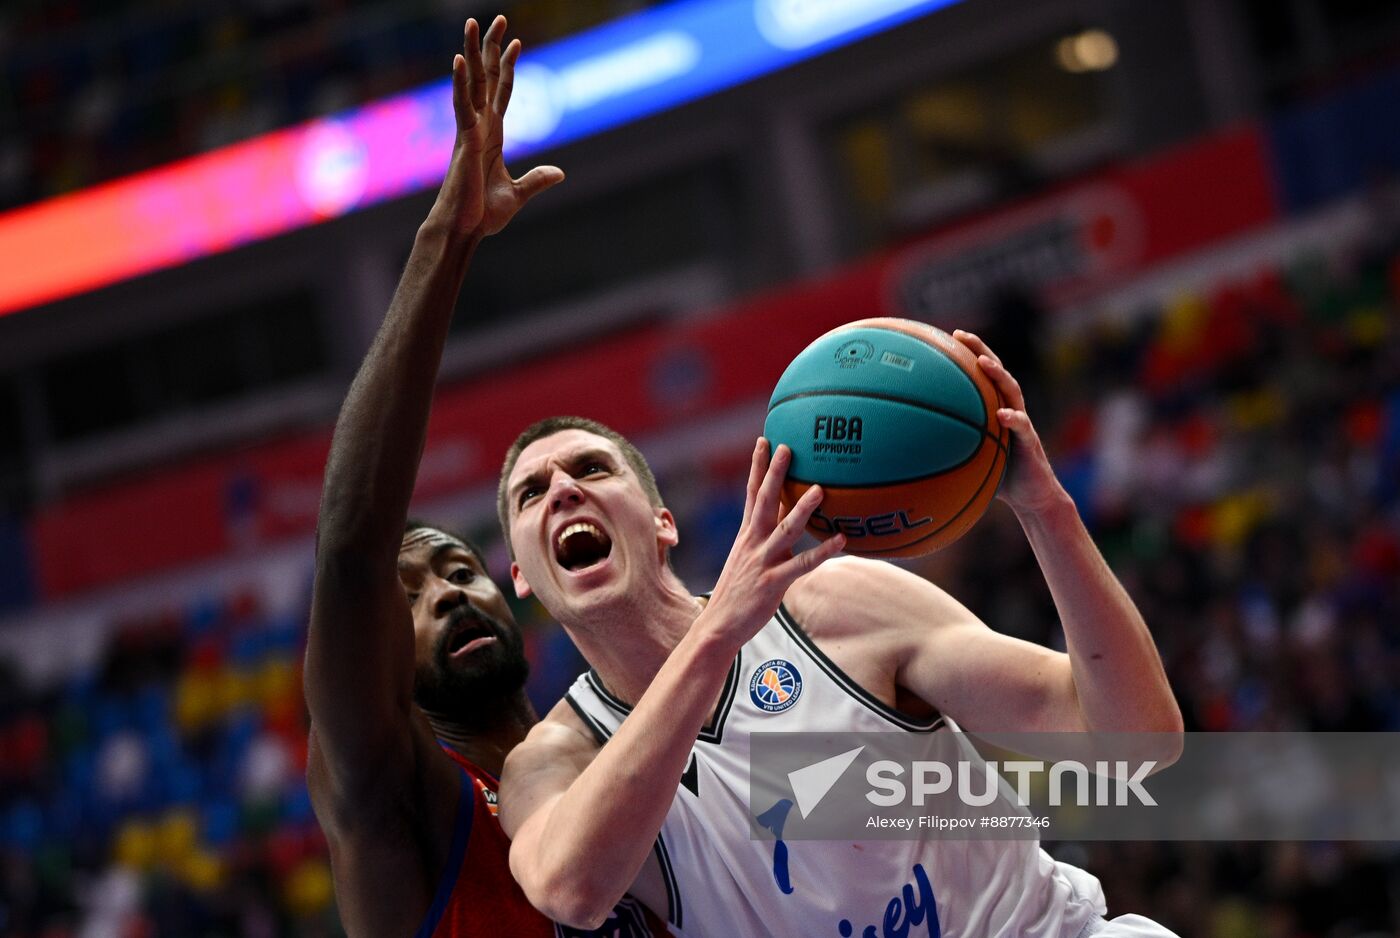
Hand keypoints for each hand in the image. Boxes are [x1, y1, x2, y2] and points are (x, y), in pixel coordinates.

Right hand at [434, 16, 563, 239]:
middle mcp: (479, 126)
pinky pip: (461, 106)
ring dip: (473, 52)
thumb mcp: (517, 194)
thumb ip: (537, 180)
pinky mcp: (464, 140)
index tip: (517, 42)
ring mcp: (470, 130)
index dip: (509, 67)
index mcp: (492, 135)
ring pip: (471, 83)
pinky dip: (459, 82)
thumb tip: (559, 173)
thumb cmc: (483, 215)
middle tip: (499, 18)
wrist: (465, 230)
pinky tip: (459, 60)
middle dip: (492, 48)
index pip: (502, 92)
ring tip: (474, 23)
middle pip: (486, 77)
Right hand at [702, 439, 845, 648]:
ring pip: (785, 529)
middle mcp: (753, 542)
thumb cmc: (738, 591)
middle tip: (787, 447)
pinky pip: (801, 564)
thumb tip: (788, 518)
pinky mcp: (773, 582)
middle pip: (765, 501)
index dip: (758, 466)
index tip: (765, 440)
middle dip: (775, 473)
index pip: (752, 492)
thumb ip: (766, 537)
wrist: (719, 624)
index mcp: (747, 534)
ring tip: (820, 489)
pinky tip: (841, 540)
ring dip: (802, 509)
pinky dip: (822, 552)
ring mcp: (762, 561)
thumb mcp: (748, 557)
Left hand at [952, 330, 1066, 516]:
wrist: (1032, 497)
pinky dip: (1014, 420)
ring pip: (1013, 392)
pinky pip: (1023, 428)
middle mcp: (1010, 411)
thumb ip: (949, 449)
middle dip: (981, 351)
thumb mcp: (970, 459)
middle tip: (962, 336)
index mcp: (995, 411)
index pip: (982, 376)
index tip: (949, 337)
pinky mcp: (1031, 443)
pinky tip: (1003, 415)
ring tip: (984, 364)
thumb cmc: (999, 477)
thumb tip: (908, 450)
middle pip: (997, 373)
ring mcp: (1022, 425)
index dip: (969, 355)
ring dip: (999, 376)